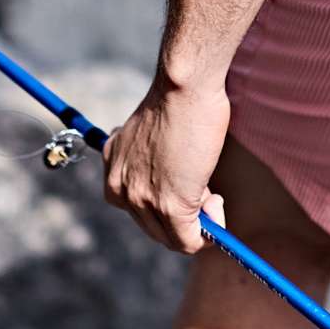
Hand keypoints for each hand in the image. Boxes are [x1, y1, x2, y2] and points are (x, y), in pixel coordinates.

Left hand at [102, 77, 230, 253]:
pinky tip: (217, 206)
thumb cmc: (178, 98)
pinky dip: (208, 232)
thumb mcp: (150, 133)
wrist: (185, 86)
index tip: (188, 185)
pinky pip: (188, 241)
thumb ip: (152, 160)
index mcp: (112, 168)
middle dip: (183, 216)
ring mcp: (144, 200)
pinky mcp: (171, 206)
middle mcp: (120, 188)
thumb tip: (174, 180)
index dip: (166, 203)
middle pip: (153, 227)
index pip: (137, 206)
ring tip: (212, 194)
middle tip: (206, 191)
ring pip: (172, 238)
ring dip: (198, 222)